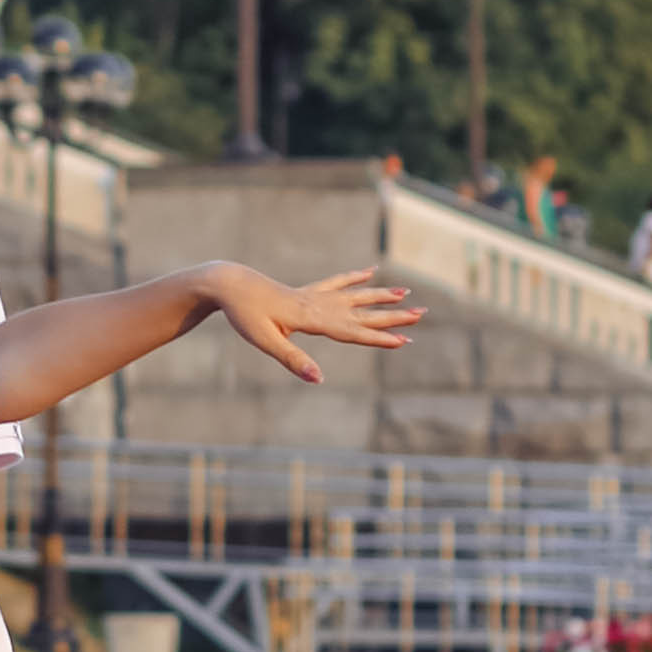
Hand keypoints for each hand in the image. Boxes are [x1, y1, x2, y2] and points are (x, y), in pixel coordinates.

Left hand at [207, 264, 419, 384]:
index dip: (379, 337)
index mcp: (312, 319)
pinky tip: (370, 272)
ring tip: (405, 293)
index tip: (404, 340)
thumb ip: (293, 360)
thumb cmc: (245, 315)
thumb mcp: (265, 341)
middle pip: (362, 313)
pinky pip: (336, 283)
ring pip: (355, 295)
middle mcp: (319, 305)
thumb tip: (318, 379)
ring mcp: (314, 295)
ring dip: (381, 296)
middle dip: (392, 316)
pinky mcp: (305, 290)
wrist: (230, 285)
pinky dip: (354, 278)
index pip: (353, 331)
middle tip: (421, 315)